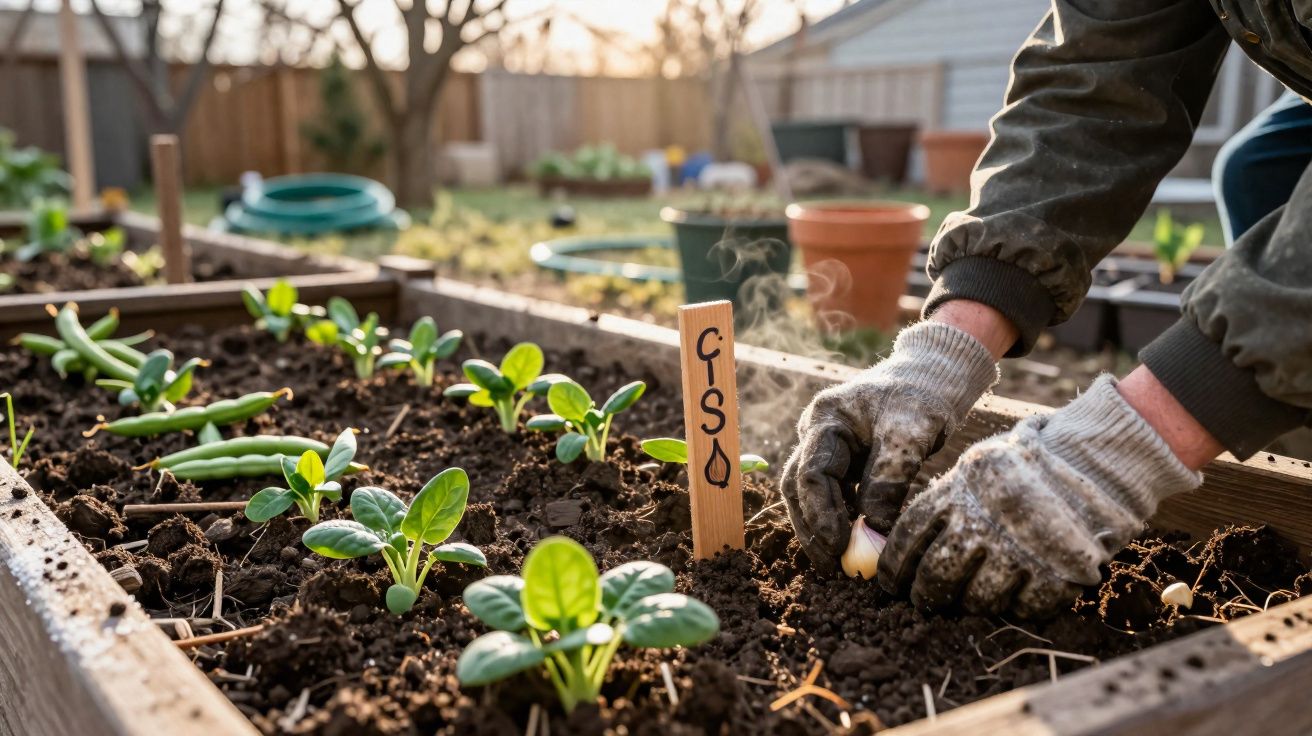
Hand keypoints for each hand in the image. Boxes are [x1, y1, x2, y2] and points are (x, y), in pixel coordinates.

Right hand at [780, 320, 998, 566]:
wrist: (933, 376)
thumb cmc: (922, 396)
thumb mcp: (911, 433)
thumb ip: (889, 477)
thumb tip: (873, 528)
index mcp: (825, 418)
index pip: (810, 473)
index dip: (821, 514)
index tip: (839, 546)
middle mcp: (817, 433)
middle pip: (799, 488)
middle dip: (812, 529)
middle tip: (831, 565)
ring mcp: (827, 448)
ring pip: (810, 495)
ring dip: (821, 529)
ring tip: (838, 564)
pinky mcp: (844, 462)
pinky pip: (833, 496)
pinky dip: (839, 521)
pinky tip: (854, 545)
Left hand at [877, 376, 1201, 617]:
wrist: (1098, 458)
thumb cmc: (1028, 465)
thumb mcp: (977, 468)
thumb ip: (946, 502)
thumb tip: (905, 549)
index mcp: (960, 489)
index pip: (910, 536)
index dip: (895, 566)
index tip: (891, 583)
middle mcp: (985, 520)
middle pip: (938, 574)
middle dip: (926, 595)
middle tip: (924, 602)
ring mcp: (1022, 549)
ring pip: (979, 599)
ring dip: (971, 604)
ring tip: (971, 599)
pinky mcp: (1058, 572)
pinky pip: (1026, 607)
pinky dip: (1019, 606)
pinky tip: (1018, 593)